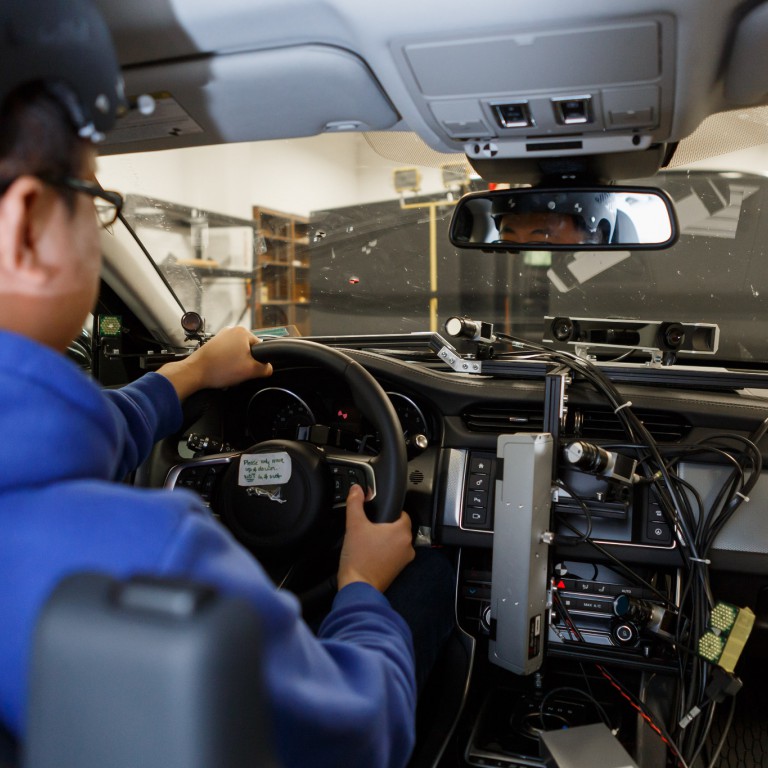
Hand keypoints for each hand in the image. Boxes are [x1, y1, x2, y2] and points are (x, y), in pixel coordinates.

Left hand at [157, 326, 272, 399]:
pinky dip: (227, 364)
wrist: (195, 372)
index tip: (248, 370)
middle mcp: (232, 330)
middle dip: (245, 364)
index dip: (257, 362)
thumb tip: (268, 368)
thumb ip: (266, 368)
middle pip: (249, 351)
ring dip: (236, 365)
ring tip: (228, 372)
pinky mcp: (214, 344)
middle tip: (238, 373)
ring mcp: (221, 336)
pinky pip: (227, 355)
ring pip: (238, 354)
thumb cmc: (220, 369)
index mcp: (243, 332)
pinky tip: (222, 371)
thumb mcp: (251, 371)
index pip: (261, 348)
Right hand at [337, 484, 414, 592]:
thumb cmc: (359, 558)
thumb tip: (356, 490)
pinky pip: (393, 554)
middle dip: (385, 526)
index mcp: (402, 531)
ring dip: (385, 539)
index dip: (389, 511)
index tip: (378, 514)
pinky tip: (370, 552)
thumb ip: (355, 503)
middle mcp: (407, 545)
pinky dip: (385, 552)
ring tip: (368, 541)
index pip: (403, 513)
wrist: (358, 586)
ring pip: (396, 541)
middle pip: (399, 527)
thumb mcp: (354, 525)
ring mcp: (404, 559)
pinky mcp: (398, 570)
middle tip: (369, 528)